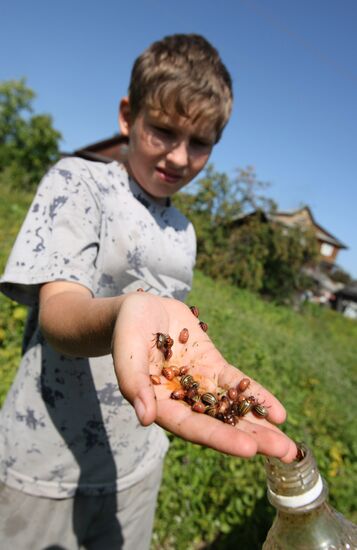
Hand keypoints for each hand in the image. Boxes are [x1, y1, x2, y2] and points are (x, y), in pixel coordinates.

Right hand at [112, 292, 296, 461]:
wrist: (139, 308)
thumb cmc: (126, 331)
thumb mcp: (127, 353)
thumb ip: (134, 384)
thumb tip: (146, 419)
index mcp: (161, 404)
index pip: (193, 426)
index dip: (220, 438)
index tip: (249, 450)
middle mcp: (184, 400)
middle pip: (219, 424)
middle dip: (252, 439)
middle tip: (285, 453)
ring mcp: (201, 383)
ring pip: (232, 408)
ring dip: (259, 424)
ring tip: (288, 443)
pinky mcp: (212, 365)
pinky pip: (236, 383)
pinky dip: (256, 396)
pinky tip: (278, 412)